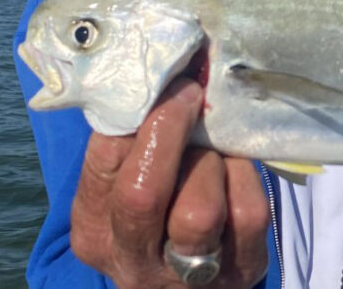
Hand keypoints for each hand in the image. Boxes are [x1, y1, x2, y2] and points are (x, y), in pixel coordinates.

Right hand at [69, 66, 268, 287]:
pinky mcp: (241, 271)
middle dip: (168, 131)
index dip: (138, 114)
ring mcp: (188, 273)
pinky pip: (248, 213)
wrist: (189, 278)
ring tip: (213, 148)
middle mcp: (134, 259)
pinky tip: (237, 169)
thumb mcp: (126, 183)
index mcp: (95, 231)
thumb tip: (160, 74)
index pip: (103, 163)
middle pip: (141, 195)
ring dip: (210, 163)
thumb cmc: (159, 205)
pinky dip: (245, 178)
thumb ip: (132, 141)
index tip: (165, 78)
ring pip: (199, 211)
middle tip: (189, 93)